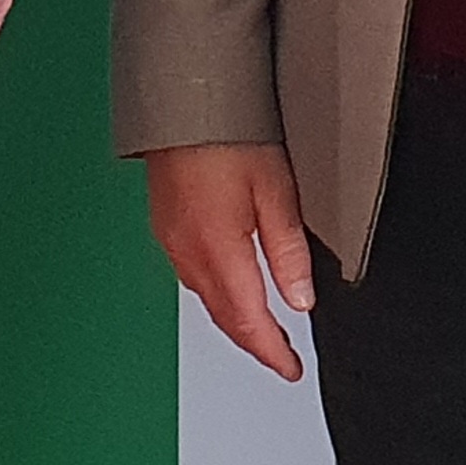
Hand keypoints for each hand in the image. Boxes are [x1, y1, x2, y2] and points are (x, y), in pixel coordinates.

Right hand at [146, 141, 315, 382]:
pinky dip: (215, 291)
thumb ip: (287, 249)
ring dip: (233, 318)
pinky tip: (229, 284)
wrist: (184, 94)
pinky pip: (191, 273)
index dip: (271, 353)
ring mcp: (171, 237)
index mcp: (218, 250)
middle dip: (253, 342)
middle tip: (281, 357)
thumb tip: (300, 300)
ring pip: (204, 297)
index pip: (248, 322)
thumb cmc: (230, 130)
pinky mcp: (165, 222)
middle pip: (223, 316)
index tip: (291, 370)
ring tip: (262, 328)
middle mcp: (188, 251)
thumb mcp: (276, 188)